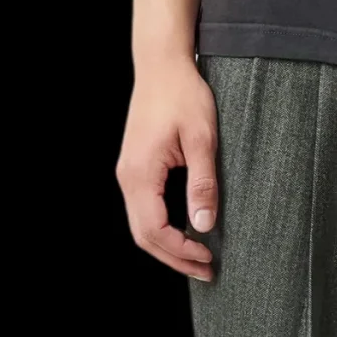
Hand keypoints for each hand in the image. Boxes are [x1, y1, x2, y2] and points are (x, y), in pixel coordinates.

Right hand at [116, 56, 219, 278]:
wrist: (162, 65)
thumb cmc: (183, 95)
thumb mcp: (202, 139)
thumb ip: (203, 184)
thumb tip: (204, 225)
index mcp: (140, 174)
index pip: (154, 230)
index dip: (181, 251)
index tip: (208, 258)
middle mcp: (127, 178)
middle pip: (143, 236)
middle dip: (174, 258)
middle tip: (207, 271)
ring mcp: (129, 174)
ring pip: (142, 225)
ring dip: (168, 246)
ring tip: (198, 258)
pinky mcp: (136, 168)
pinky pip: (144, 209)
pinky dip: (163, 228)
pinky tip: (185, 232)